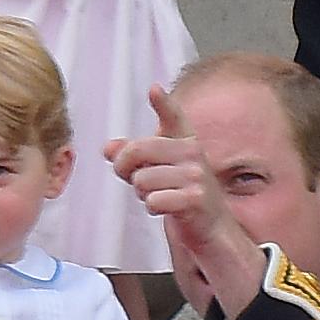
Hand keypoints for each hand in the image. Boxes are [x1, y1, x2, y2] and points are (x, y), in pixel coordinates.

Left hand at [106, 84, 228, 252]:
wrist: (212, 230)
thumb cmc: (180, 194)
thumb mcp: (156, 169)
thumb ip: (131, 156)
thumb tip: (107, 148)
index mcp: (184, 140)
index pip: (173, 116)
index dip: (163, 103)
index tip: (153, 89)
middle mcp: (192, 152)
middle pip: (137, 150)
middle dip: (123, 168)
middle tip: (130, 178)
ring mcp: (196, 175)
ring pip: (141, 180)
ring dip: (142, 193)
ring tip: (158, 195)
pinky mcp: (196, 198)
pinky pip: (153, 200)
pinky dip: (152, 207)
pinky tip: (165, 209)